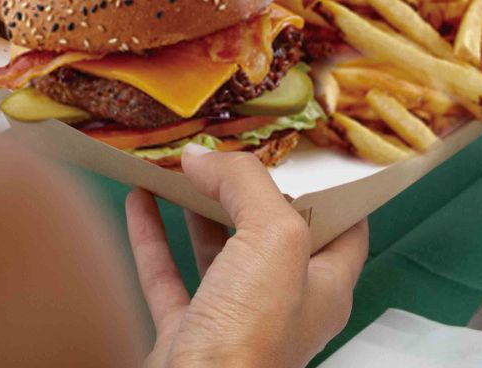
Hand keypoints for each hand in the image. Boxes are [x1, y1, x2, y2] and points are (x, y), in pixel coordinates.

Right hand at [126, 144, 368, 367]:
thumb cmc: (252, 331)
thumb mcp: (273, 238)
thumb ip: (245, 184)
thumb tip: (202, 155)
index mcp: (324, 283)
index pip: (342, 225)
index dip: (328, 186)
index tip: (302, 148)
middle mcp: (283, 301)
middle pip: (270, 230)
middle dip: (247, 188)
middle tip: (225, 148)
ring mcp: (232, 319)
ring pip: (217, 249)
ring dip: (195, 206)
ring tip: (179, 165)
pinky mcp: (186, 333)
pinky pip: (168, 273)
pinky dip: (153, 235)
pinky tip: (139, 199)